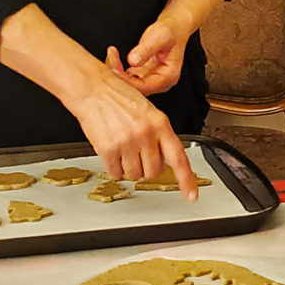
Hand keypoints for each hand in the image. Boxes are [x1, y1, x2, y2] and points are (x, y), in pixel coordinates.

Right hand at [72, 66, 198, 197]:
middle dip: (146, 167)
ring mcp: (127, 143)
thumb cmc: (119, 97)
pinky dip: (113, 166)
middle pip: (154, 172)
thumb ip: (158, 133)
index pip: (179, 157)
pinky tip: (112, 149)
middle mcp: (146, 134)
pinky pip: (115, 172)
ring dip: (128, 167)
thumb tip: (164, 158)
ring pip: (134, 175)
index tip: (191, 196)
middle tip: (138, 153)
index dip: (186, 180)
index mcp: (160, 123)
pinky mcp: (108, 149)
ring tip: (123, 147)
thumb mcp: (148, 111)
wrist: (93, 89)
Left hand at [106, 15, 187, 96]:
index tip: (115, 67)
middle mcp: (160, 81)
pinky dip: (118, 69)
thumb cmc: (172, 30)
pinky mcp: (143, 73)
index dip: (127, 80)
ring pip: (129, 84)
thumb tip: (132, 60)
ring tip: (111, 55)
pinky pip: (128, 77)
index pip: (145, 86)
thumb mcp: (160, 36)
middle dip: (120, 76)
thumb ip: (147, 49)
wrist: (174, 26)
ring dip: (117, 72)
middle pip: (136, 88)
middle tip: (111, 58)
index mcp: (169, 76)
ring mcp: (151, 78)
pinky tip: (113, 57)